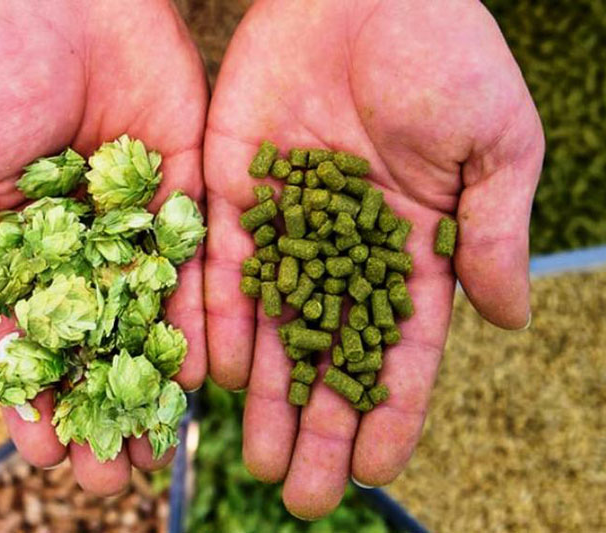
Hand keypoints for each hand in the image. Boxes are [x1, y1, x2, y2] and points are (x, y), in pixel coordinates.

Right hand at [0, 0, 207, 494]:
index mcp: (20, 245)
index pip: (27, 338)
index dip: (32, 397)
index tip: (43, 451)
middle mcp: (82, 247)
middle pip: (91, 347)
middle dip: (97, 411)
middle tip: (107, 479)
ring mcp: (136, 227)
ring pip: (145, 323)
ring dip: (148, 388)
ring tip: (154, 450)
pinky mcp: (186, 198)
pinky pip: (193, 270)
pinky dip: (195, 324)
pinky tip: (198, 379)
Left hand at [204, 0, 542, 518]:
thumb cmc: (445, 53)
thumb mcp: (496, 143)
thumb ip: (492, 233)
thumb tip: (510, 321)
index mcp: (408, 246)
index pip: (400, 348)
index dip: (389, 410)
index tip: (375, 469)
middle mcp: (341, 249)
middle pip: (329, 354)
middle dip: (318, 425)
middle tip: (303, 495)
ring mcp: (284, 224)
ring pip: (272, 327)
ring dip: (265, 395)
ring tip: (256, 459)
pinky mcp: (232, 191)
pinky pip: (222, 269)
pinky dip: (218, 321)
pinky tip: (217, 377)